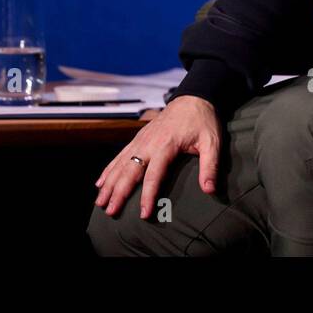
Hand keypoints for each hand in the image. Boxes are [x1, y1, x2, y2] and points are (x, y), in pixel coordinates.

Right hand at [94, 95, 219, 218]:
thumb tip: (209, 190)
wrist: (193, 98)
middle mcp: (149, 143)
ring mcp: (141, 140)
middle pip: (130, 171)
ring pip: (120, 164)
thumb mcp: (212, 142)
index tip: (143, 214)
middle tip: (110, 211)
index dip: (147, 196)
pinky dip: (109, 169)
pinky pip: (120, 155)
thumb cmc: (203, 121)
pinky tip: (100, 182)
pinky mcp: (138, 138)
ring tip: (100, 202)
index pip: (153, 175)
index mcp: (166, 145)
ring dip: (109, 183)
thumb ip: (210, 166)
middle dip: (118, 192)